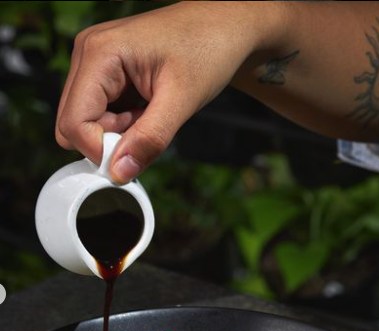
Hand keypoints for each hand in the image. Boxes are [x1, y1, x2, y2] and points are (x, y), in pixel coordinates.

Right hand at [56, 1, 280, 183]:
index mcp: (99, 53)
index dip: (100, 150)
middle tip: (147, 126)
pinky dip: (124, 124)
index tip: (134, 155)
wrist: (224, 28)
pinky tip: (147, 109)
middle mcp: (88, 54)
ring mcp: (95, 63)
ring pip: (87, 122)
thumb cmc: (208, 49)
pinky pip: (101, 114)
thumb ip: (149, 139)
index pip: (74, 122)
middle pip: (73, 124)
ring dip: (119, 133)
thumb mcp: (181, 100)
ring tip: (152, 113)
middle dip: (109, 140)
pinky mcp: (106, 73)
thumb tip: (119, 173)